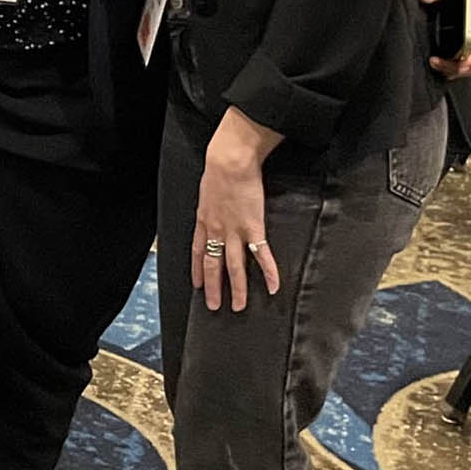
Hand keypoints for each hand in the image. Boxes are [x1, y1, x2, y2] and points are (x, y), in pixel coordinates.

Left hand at [194, 108, 283, 310]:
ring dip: (237, 288)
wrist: (229, 163)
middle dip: (213, 288)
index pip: (198, 252)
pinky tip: (273, 287)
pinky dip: (269, 272)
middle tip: (214, 306)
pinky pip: (261, 255)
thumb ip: (209, 205)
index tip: (197, 285)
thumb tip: (212, 208)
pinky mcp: (253, 228)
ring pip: (234, 267)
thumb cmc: (218, 171)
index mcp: (203, 222)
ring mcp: (234, 232)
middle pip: (213, 265)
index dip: (197, 271)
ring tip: (239, 306)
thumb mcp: (206, 191)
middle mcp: (216, 231)